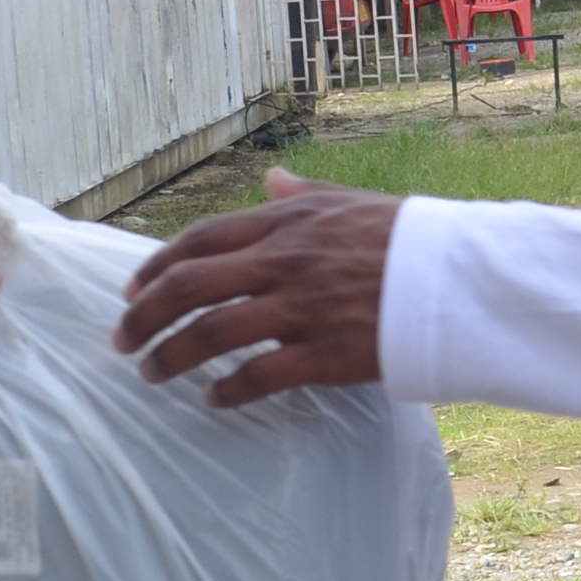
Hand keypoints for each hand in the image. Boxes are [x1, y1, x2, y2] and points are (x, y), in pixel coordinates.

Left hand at [112, 172, 395, 404]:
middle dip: (144, 316)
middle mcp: (283, 262)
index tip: (130, 292)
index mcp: (285, 222)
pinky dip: (228, 391)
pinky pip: (259, 376)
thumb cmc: (405, 238)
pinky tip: (213, 400)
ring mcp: (301, 308)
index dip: (154, 268)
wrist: (458, 277)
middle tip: (122, 341)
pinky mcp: (324, 353)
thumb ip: (300, 194)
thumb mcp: (348, 202)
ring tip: (152, 373)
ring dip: (171, 356)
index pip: (199, 241)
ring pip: (212, 334)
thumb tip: (268, 179)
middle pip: (189, 286)